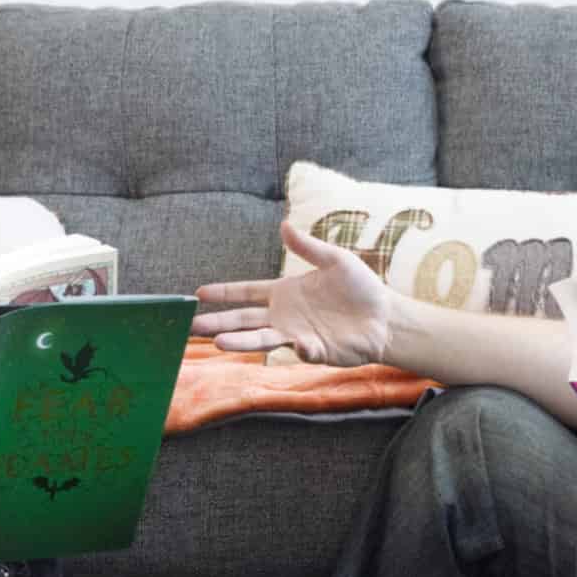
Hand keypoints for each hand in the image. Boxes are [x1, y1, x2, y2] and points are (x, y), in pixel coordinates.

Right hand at [191, 220, 394, 366]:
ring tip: (216, 341)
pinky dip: (298, 349)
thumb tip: (284, 226)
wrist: (385, 317)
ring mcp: (296, 335)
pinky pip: (301, 350)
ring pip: (259, 339)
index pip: (247, 292)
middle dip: (217, 321)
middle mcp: (284, 315)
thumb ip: (308, 247)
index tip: (200, 293)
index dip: (224, 293)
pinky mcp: (314, 351)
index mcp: (285, 292)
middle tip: (190, 325)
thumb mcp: (335, 260)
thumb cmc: (361, 288)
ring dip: (239, 341)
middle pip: (243, 319)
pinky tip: (298, 344)